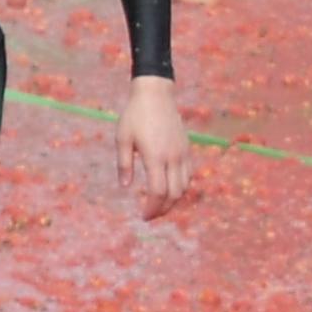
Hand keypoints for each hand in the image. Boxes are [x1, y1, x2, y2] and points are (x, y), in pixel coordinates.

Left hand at [119, 77, 193, 221]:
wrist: (156, 95)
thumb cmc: (134, 116)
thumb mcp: (122, 138)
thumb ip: (124, 164)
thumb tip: (125, 187)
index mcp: (155, 156)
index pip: (158, 191)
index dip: (152, 207)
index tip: (144, 216)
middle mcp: (172, 157)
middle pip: (174, 193)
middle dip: (163, 209)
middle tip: (151, 216)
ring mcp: (182, 153)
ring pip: (185, 186)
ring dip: (174, 200)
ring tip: (160, 206)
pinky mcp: (187, 149)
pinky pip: (189, 174)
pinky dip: (181, 187)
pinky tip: (170, 190)